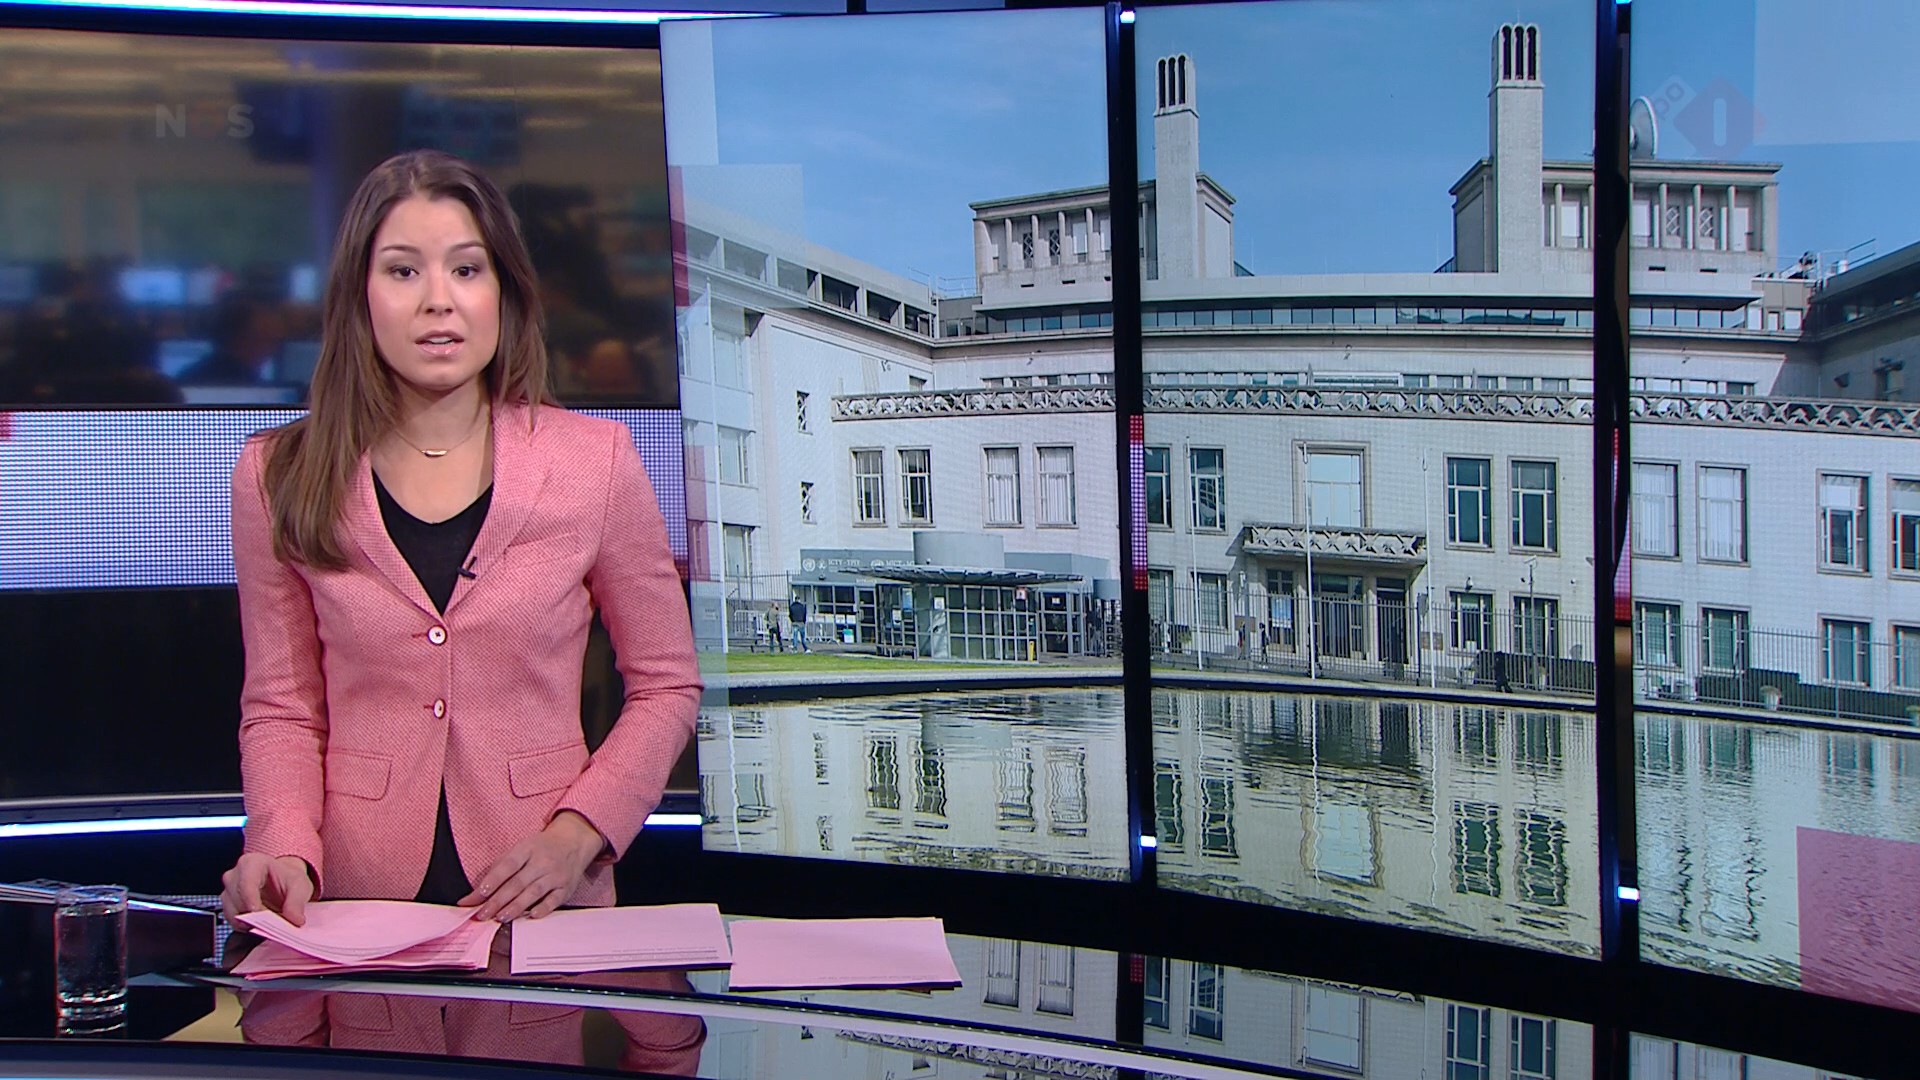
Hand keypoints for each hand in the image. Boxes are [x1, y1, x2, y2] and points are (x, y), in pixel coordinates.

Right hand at [221, 853, 314, 925]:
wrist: (281, 881)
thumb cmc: (287, 878)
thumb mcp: (300, 885)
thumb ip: (297, 902)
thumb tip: (295, 920)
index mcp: (252, 863)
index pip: (246, 883)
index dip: (252, 901)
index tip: (261, 914)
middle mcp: (234, 875)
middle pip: (237, 900)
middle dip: (255, 915)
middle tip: (273, 923)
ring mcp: (228, 891)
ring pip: (232, 913)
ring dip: (249, 923)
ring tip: (268, 924)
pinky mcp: (227, 906)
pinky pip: (232, 921)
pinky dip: (246, 926)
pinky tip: (260, 924)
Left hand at [461, 811, 605, 921]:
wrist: (573, 842)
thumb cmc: (541, 848)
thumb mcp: (520, 849)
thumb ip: (498, 870)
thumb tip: (475, 895)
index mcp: (527, 848)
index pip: (507, 865)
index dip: (492, 880)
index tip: (478, 894)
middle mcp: (542, 861)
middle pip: (517, 882)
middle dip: (498, 900)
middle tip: (482, 914)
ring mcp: (555, 875)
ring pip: (534, 892)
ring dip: (516, 906)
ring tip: (501, 917)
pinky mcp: (566, 888)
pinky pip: (554, 900)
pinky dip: (543, 908)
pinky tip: (532, 916)